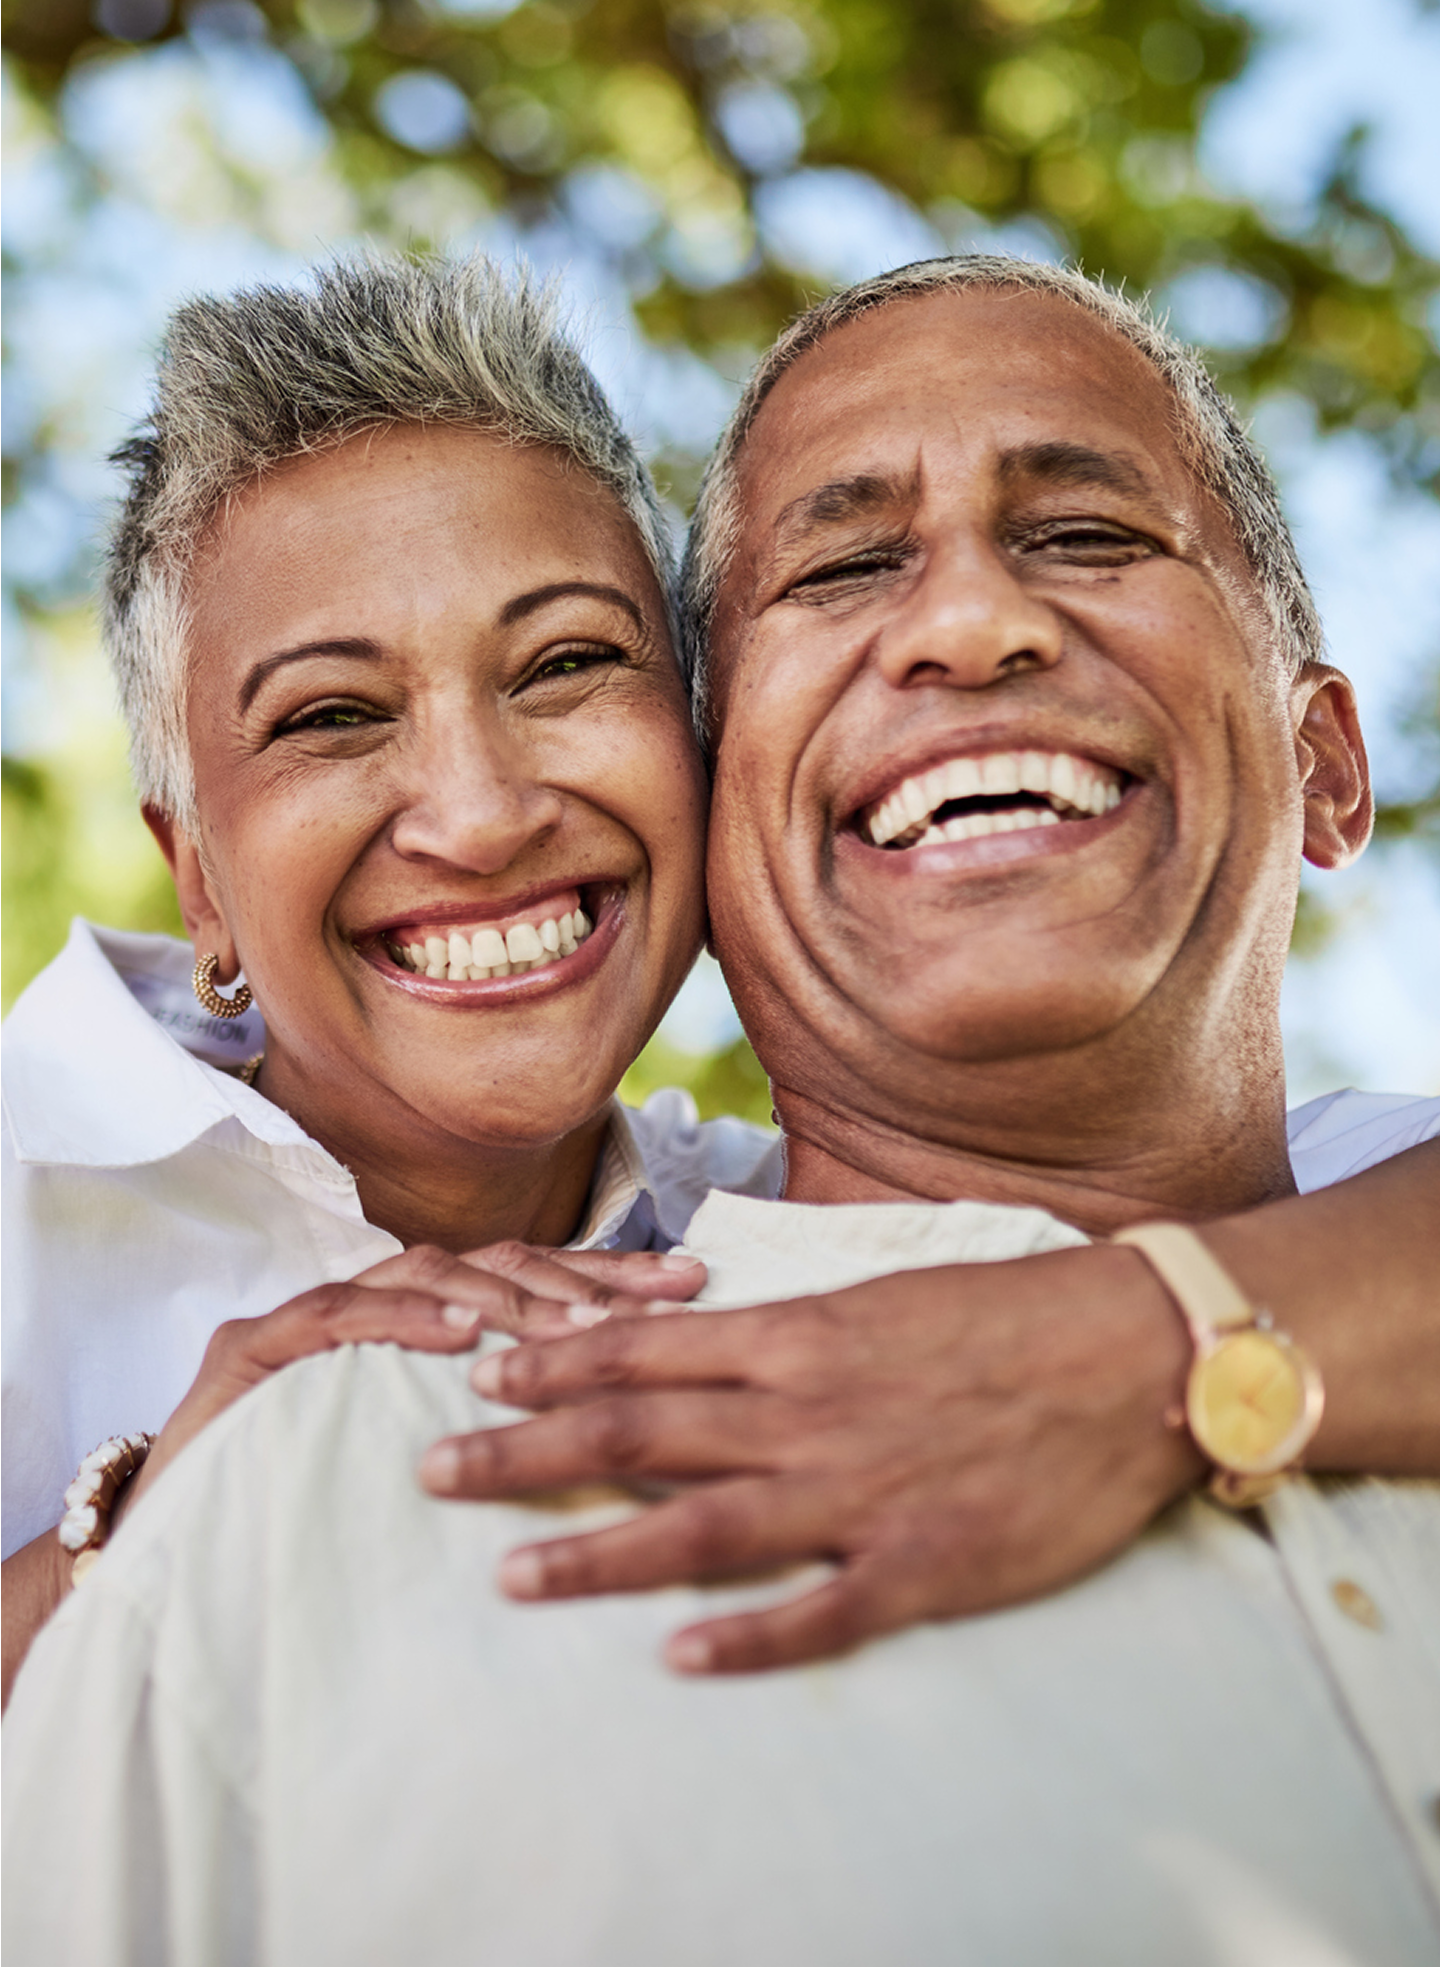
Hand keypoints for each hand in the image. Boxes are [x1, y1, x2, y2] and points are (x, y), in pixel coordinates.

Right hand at [118, 1241, 704, 1521]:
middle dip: (584, 1275)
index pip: (530, 1279)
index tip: (697, 1286)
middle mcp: (373, 1306)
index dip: (612, 1277)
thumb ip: (506, 1436)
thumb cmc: (309, 1521)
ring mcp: (312, 1319)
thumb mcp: (428, 1471)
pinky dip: (403, 1319)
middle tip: (669, 1296)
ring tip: (581, 1325)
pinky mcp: (252, 1350)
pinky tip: (462, 1336)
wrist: (167, 1564)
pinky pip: (337, 1317)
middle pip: (492, 1263)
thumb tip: (627, 1444)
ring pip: (422, 1274)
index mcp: (422, 1329)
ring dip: (507, 1295)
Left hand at [419, 1243, 1202, 1672]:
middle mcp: (806, 1412)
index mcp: (799, 1338)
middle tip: (436, 1469)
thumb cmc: (1008, 1311)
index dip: (553, 1363)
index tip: (479, 1372)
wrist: (1134, 1348)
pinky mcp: (923, 1563)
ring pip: (699, 1526)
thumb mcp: (882, 1293)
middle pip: (637, 1434)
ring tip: (509, 1576)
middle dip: (526, 1453)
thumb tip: (699, 1332)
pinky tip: (676, 1656)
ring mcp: (859, 1492)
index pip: (645, 1353)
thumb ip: (787, 1326)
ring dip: (596, 1554)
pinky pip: (818, 1611)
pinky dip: (747, 1636)